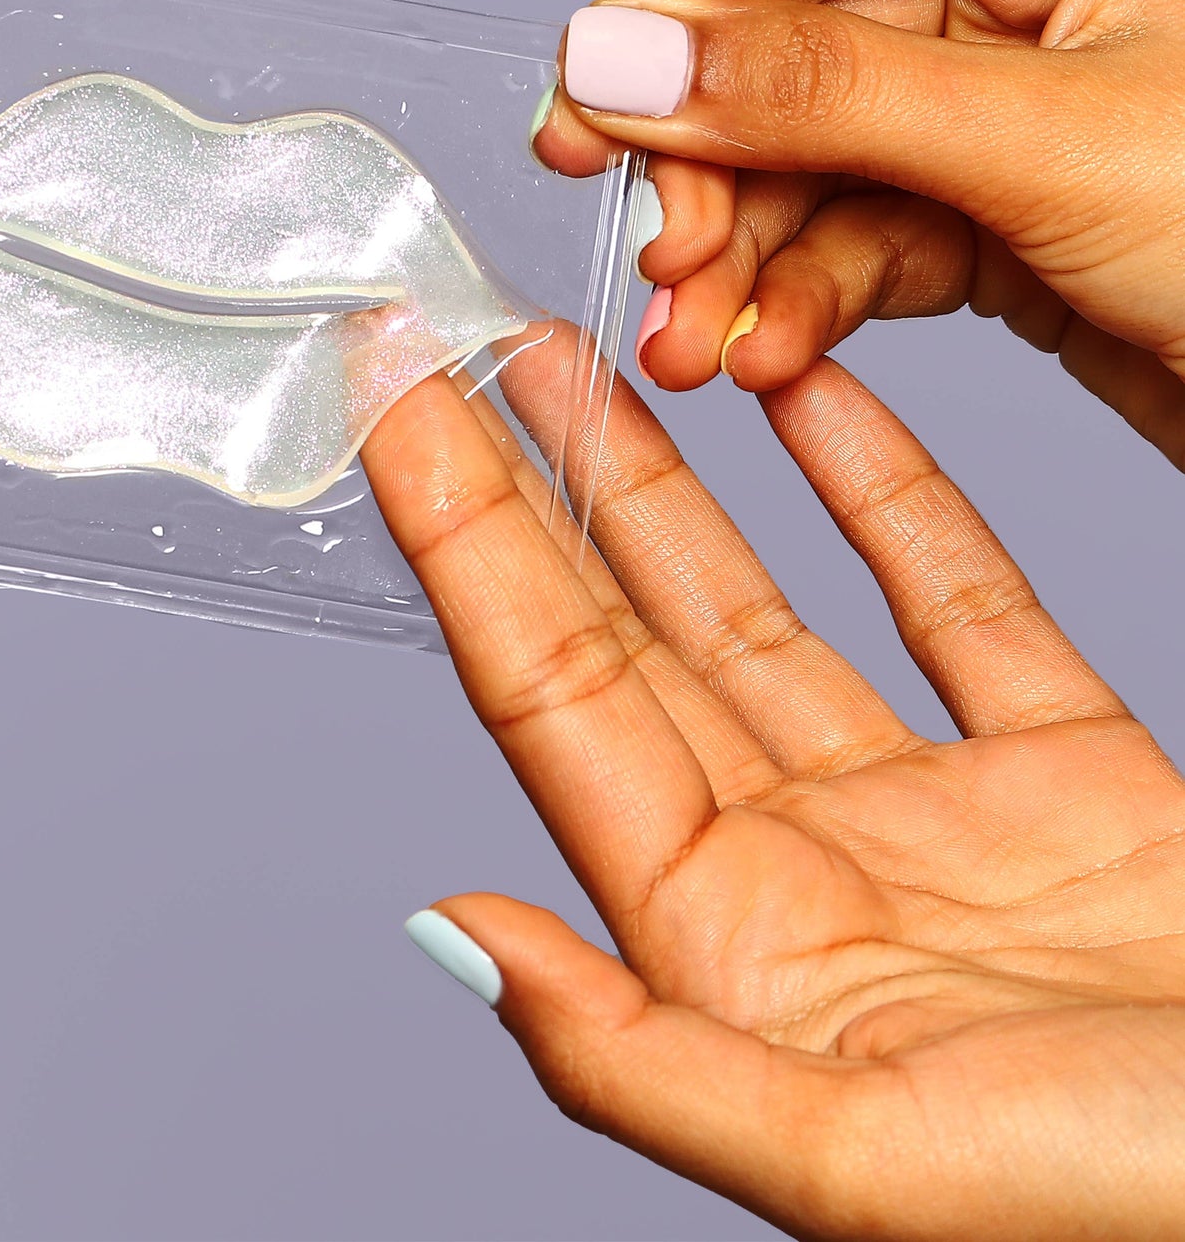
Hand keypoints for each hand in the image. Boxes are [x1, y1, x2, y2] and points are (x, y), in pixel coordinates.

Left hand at [366, 325, 1184, 1240]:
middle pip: (627, 635)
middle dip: (535, 485)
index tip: (392, 404)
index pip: (549, 696)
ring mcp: (932, 823)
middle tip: (458, 346)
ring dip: (670, 481)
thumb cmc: (1144, 1213)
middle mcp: (805, 875)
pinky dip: (885, 492)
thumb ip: (642, 1060)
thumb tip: (460, 931)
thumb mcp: (867, 1169)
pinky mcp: (1071, 786)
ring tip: (582, 358)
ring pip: (765, 608)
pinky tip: (812, 402)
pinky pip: (957, 602)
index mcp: (729, 952)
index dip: (461, 539)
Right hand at [535, 0, 1184, 466]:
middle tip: (656, 262)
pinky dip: (811, 300)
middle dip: (714, 168)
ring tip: (701, 348)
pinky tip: (772, 355)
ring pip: (817, 157)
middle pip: (790, 44)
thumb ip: (825, 92)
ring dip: (746, 257)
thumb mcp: (1068, 137)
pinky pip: (871, 235)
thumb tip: (617, 53)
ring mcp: (1017, 91)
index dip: (674, 10)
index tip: (581, 112)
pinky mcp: (1016, 206)